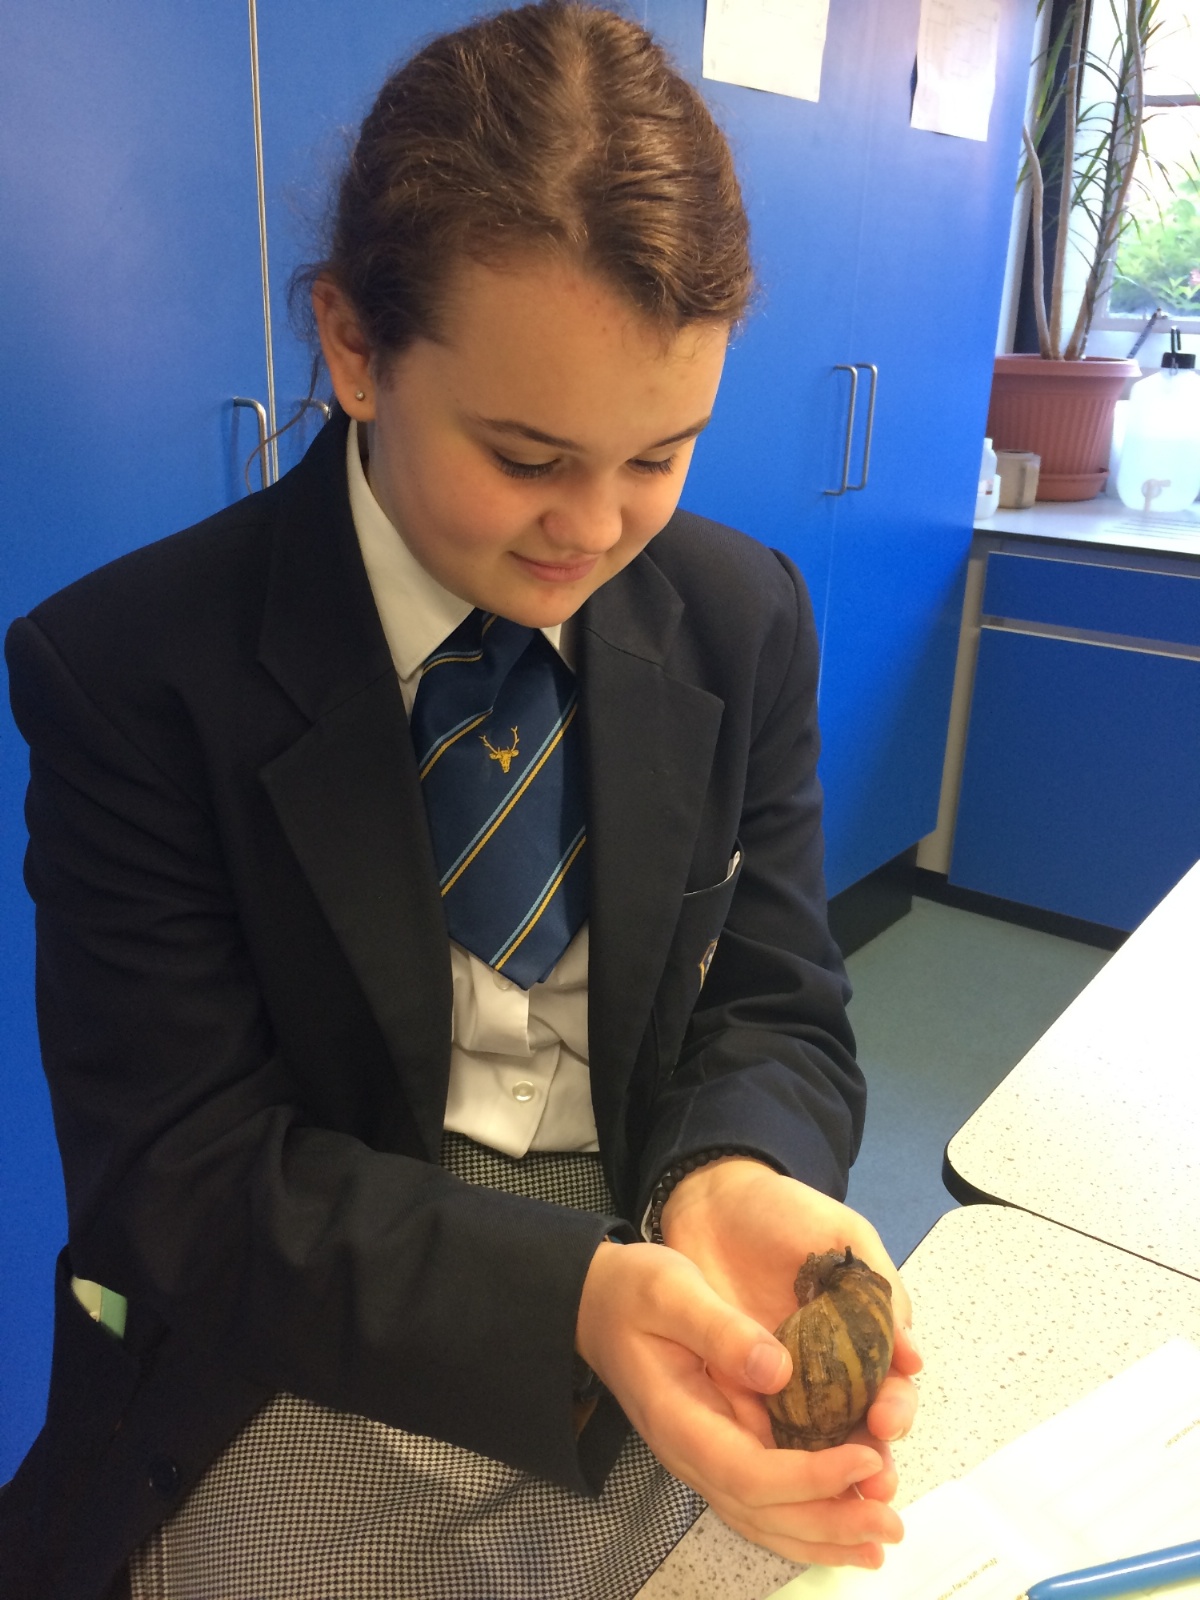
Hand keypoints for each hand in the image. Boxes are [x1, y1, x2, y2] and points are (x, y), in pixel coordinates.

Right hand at [576, 1237, 907, 1566]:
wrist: (596, 1302)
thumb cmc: (632, 1291)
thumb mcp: (672, 1291)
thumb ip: (721, 1329)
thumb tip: (780, 1369)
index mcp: (680, 1420)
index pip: (750, 1474)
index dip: (811, 1478)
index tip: (866, 1460)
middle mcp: (692, 1453)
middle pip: (763, 1511)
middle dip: (830, 1521)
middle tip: (891, 1521)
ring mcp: (703, 1456)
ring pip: (764, 1517)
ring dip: (823, 1533)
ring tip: (878, 1540)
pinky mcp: (719, 1445)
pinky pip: (763, 1498)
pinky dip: (804, 1517)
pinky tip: (842, 1523)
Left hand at [661, 1158, 920, 1476]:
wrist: (710, 1199)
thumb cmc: (783, 1212)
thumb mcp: (841, 1234)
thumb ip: (878, 1285)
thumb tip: (910, 1356)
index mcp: (860, 1332)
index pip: (889, 1385)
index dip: (894, 1407)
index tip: (885, 1420)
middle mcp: (827, 1365)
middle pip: (857, 1426)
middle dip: (871, 1460)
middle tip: (873, 1484)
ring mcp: (781, 1378)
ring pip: (813, 1440)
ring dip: (829, 1473)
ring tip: (837, 1500)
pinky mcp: (737, 1383)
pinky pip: (759, 1427)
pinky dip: (772, 1456)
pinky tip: (779, 1479)